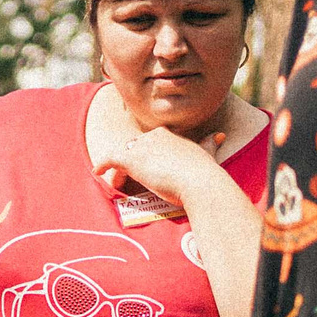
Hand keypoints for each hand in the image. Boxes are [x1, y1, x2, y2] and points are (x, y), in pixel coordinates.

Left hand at [96, 124, 230, 210]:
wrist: (199, 181)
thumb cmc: (204, 172)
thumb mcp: (207, 154)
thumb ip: (209, 144)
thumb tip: (219, 135)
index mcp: (169, 134)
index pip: (150, 142)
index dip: (145, 155)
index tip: (145, 167)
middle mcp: (154, 136)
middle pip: (134, 147)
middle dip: (131, 161)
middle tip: (129, 178)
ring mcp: (142, 146)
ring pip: (124, 155)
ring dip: (119, 169)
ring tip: (117, 183)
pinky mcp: (132, 159)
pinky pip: (111, 158)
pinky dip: (102, 164)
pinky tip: (97, 171)